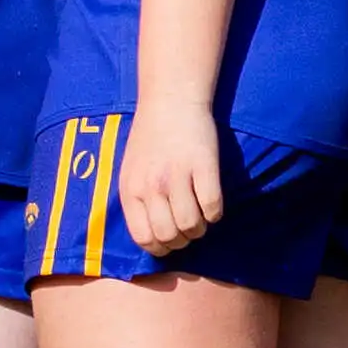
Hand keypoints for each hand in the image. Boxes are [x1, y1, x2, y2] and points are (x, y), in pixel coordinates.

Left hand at [116, 96, 225, 255]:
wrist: (171, 99)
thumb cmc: (151, 137)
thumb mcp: (131, 170)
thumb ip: (138, 201)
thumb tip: (152, 238)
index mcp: (131, 188)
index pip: (144, 238)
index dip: (160, 247)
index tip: (170, 240)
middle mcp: (152, 185)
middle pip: (169, 237)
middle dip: (182, 239)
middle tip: (188, 227)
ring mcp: (178, 176)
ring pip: (191, 226)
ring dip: (200, 228)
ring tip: (200, 216)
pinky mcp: (203, 166)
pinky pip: (212, 207)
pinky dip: (215, 213)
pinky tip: (212, 202)